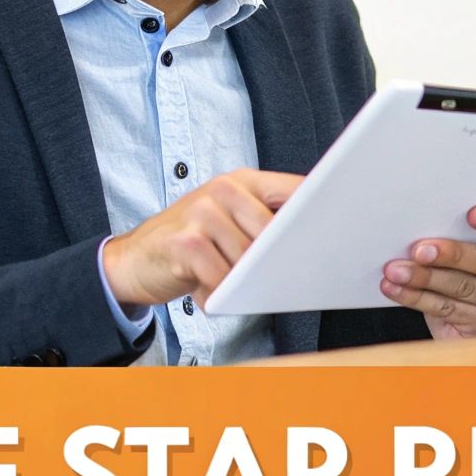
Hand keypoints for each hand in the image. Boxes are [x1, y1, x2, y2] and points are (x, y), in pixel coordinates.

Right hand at [102, 168, 302, 306]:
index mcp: (243, 181)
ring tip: (224, 280)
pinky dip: (218, 294)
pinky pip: (222, 278)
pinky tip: (206, 290)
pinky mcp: (185, 242)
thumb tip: (316, 236)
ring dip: (240, 282)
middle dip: (273, 261)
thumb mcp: (229, 219)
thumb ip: (266, 219)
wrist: (134, 258)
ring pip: (249, 260)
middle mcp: (223, 190)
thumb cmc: (192, 241)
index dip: (318, 210)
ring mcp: (202, 213)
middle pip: (275, 233)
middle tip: (265, 276)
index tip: (341, 229)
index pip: (295, 189)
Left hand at [380, 204, 475, 339]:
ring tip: (395, 269)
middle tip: (418, 249)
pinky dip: (416, 297)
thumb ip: (465, 232)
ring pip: (463, 287)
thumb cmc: (474, 267)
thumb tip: (427, 222)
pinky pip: (448, 309)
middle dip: (449, 254)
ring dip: (423, 277)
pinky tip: (395, 287)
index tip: (471, 214)